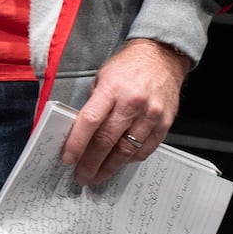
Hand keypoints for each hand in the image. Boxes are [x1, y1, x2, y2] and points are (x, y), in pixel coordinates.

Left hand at [60, 39, 192, 185]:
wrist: (161, 57)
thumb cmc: (128, 66)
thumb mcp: (102, 77)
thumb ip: (93, 104)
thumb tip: (81, 130)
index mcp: (112, 89)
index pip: (90, 121)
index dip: (77, 143)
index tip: (68, 158)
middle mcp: (132, 103)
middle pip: (107, 141)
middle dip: (91, 163)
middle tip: (82, 176)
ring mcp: (151, 115)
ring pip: (127, 150)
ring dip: (110, 167)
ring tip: (98, 176)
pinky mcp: (164, 124)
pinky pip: (145, 150)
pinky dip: (130, 160)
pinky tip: (119, 163)